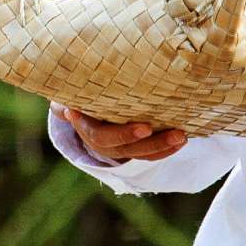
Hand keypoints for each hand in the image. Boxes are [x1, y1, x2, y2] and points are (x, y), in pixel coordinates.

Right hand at [58, 103, 188, 163]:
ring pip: (140, 153)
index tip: (143, 127)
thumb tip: (63, 103)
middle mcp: (102, 142)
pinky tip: (182, 140)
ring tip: (181, 136)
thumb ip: (68, 93)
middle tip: (162, 131)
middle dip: (143, 140)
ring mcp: (119, 148)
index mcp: (86, 127)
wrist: (83, 109)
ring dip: (161, 146)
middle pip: (122, 146)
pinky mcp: (133, 148)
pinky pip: (150, 155)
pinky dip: (166, 149)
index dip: (120, 133)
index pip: (100, 135)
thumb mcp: (69, 91)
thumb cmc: (80, 92)